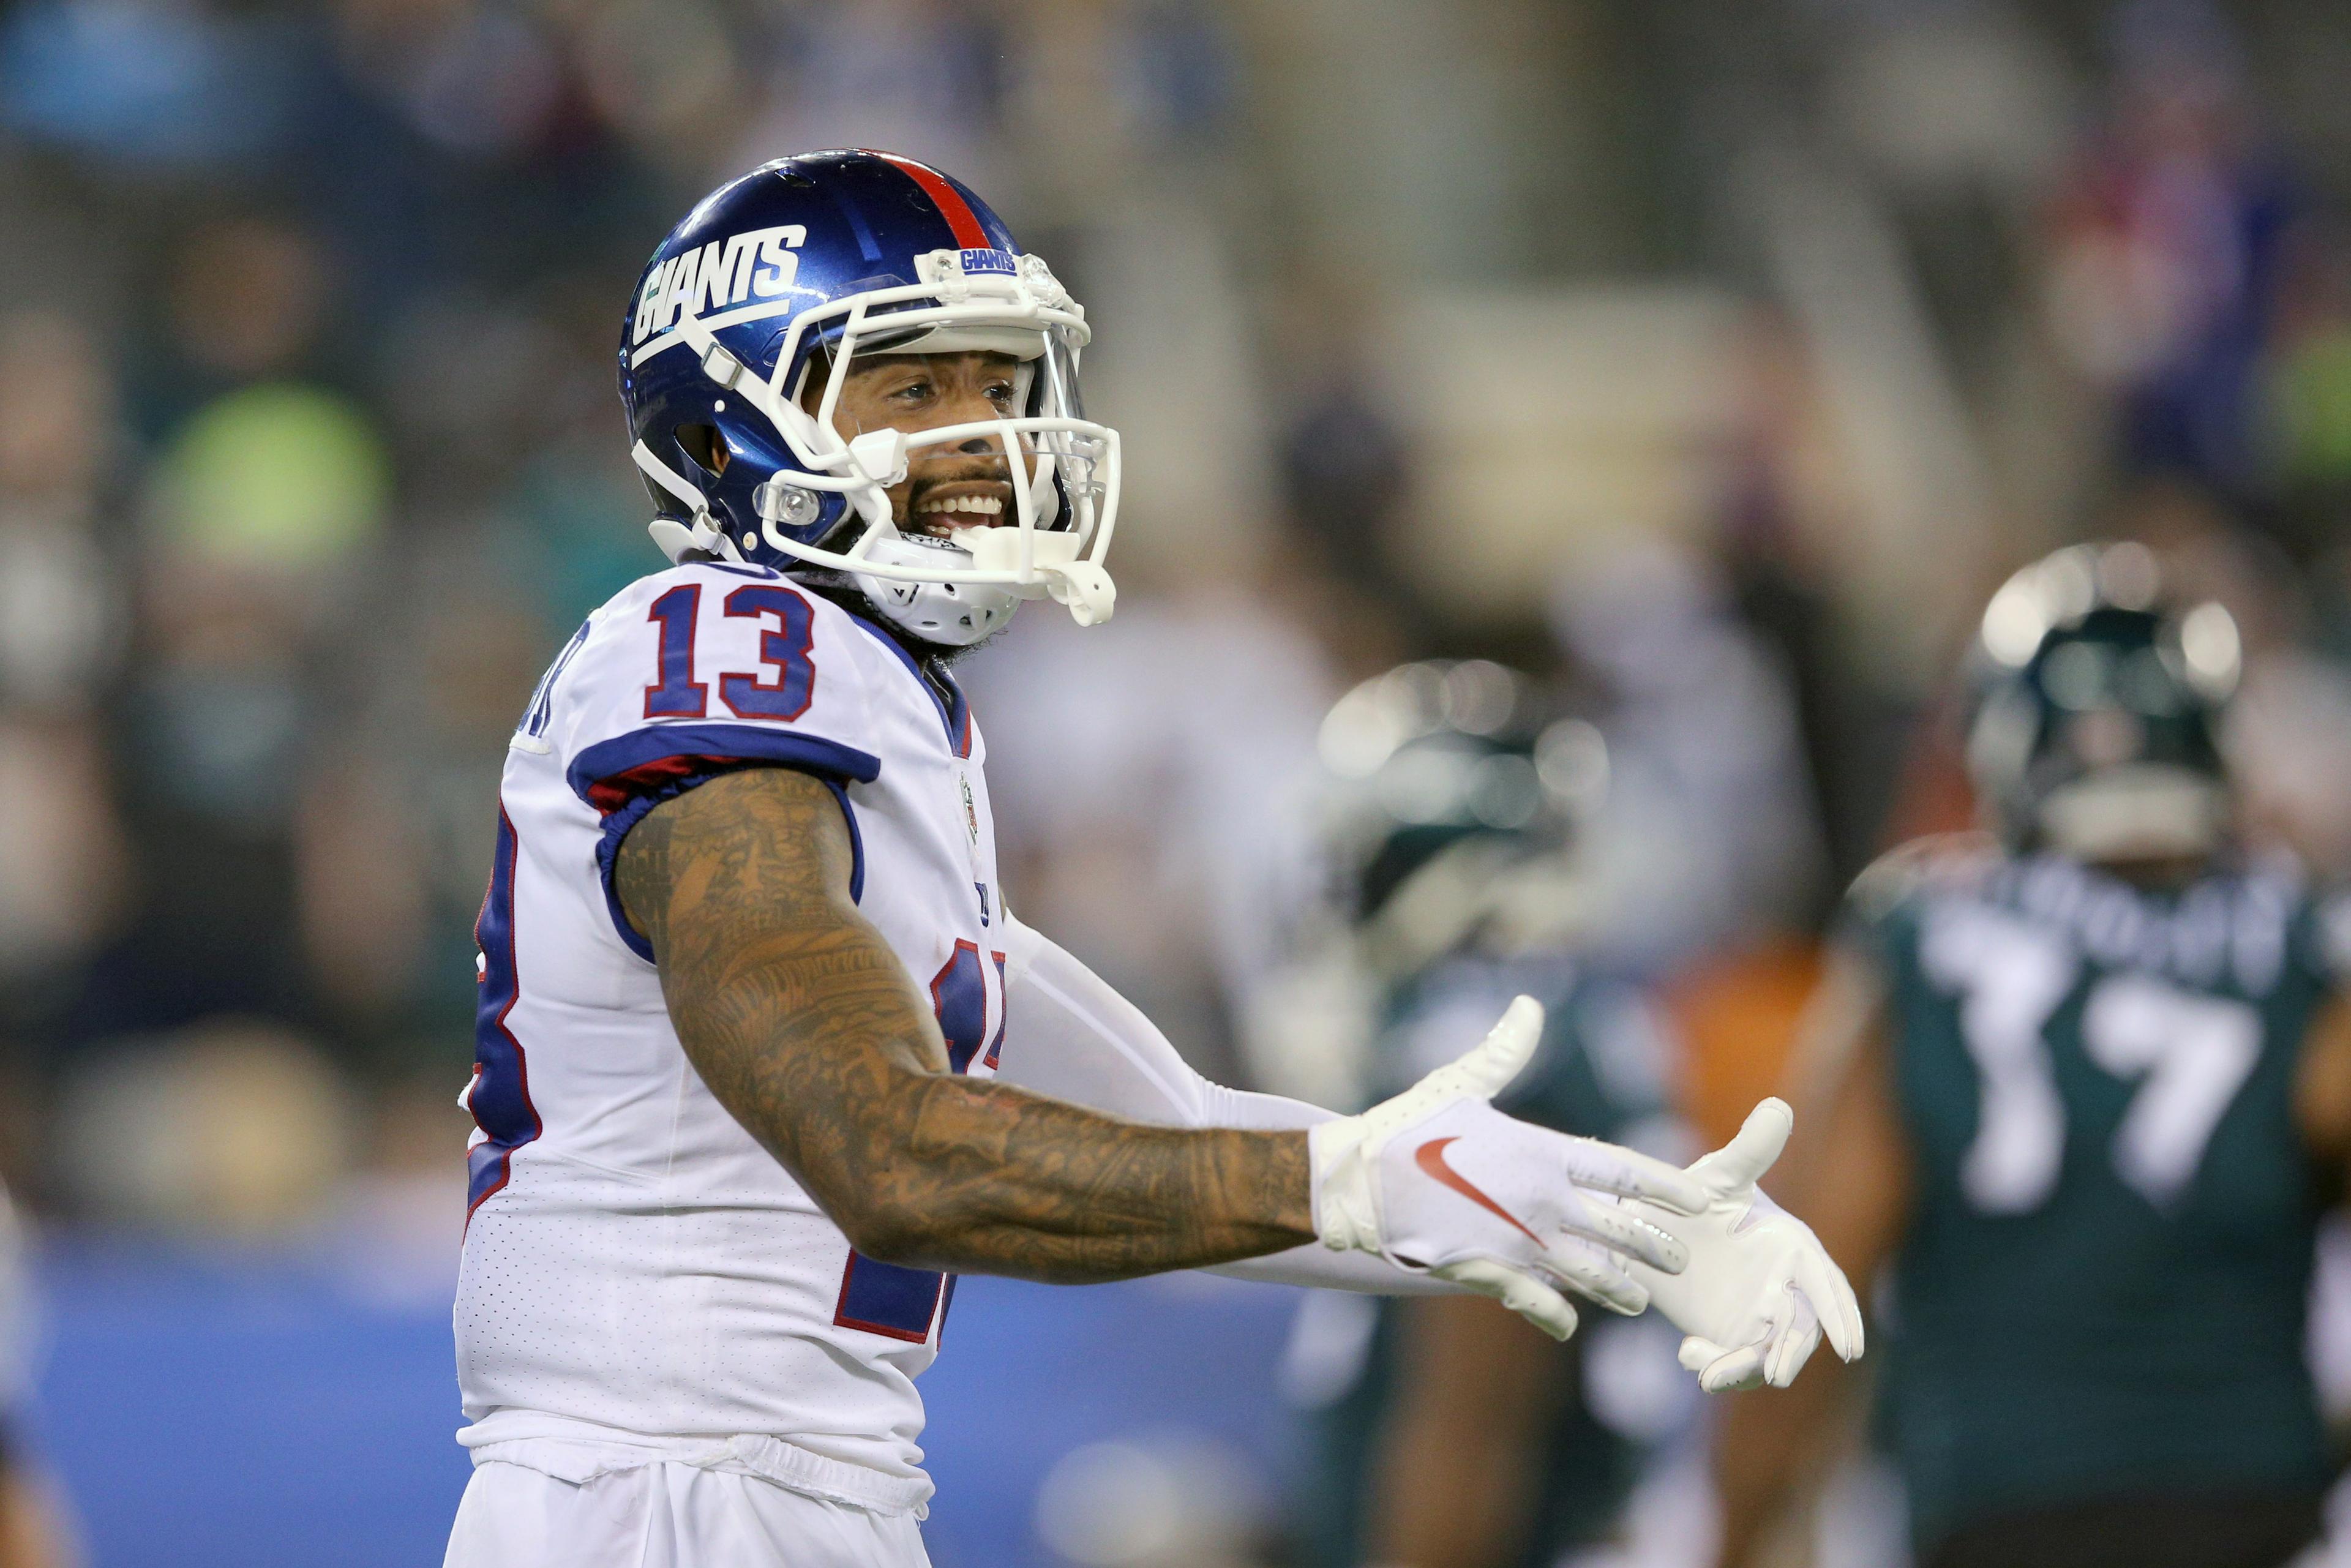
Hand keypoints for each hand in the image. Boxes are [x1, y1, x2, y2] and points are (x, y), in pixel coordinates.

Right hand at [1311, 996, 1709, 1339]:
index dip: (1663, 1186)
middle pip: (1618, 1229)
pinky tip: (1568, 1325)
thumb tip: (1528, 1005)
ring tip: (1639, 1301)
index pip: (1621, 1171)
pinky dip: (1554, 1315)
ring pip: (1588, 1273)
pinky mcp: (1488, 1272)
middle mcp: (1541, 1201)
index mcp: (1541, 1153)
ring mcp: (1518, 1242)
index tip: (1696, 1200)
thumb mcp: (1460, 1084)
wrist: (1356, 1181)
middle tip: (1680, 1260)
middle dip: (1653, 1246)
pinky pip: (1535, 1301)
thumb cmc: (1407, 1127)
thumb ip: (1504, 1051)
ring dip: (1617, 1288)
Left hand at [1623, 1099, 1864, 1390]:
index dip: (1841, 1316)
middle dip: (1790, 1353)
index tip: (1850, 1348)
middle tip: (1774, 1373)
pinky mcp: (1726, 1337)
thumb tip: (1779, 1105)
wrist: (1643, 1224)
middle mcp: (1783, 1287)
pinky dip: (1716, 1367)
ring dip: (1744, 1369)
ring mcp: (1756, 1317)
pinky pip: (1731, 1363)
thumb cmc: (1690, 1192)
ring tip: (1708, 1372)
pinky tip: (1688, 1355)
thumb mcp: (1717, 1174)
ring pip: (1765, 1355)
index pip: (1826, 1286)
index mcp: (1793, 1249)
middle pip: (1800, 1330)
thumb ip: (1750, 1150)